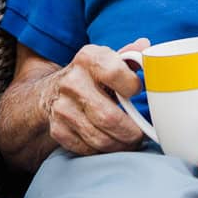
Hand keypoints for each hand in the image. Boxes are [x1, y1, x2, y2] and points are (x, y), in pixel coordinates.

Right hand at [41, 39, 149, 155]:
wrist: (52, 92)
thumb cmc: (90, 76)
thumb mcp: (107, 59)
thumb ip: (129, 55)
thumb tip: (146, 46)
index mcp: (88, 58)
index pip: (116, 73)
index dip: (133, 87)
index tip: (136, 92)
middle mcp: (72, 82)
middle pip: (109, 117)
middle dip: (131, 132)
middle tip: (140, 134)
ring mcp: (63, 107)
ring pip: (100, 139)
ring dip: (120, 145)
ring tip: (129, 142)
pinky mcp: (58, 129)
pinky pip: (88, 149)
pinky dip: (102, 150)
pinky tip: (110, 143)